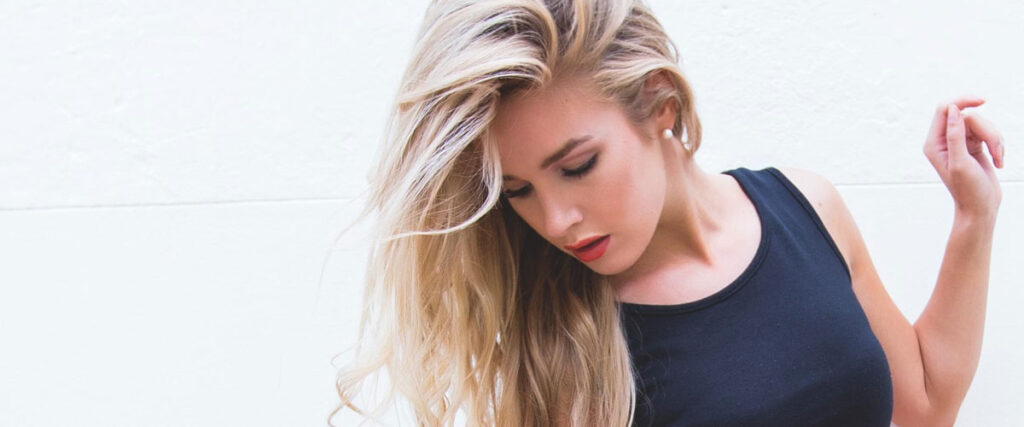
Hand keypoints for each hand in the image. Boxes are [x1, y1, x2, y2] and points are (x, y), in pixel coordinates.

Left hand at [922, 95, 1004, 218]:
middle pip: (969, 116)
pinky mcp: (974, 145)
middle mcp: (944, 140)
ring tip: (999, 159)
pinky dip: (998, 145)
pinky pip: (990, 133)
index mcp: (934, 143)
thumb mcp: (961, 162)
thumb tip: (952, 109)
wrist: (981, 207)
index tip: (983, 100)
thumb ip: (955, 135)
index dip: (962, 100)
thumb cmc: (968, 190)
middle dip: (987, 131)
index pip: (944, 109)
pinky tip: (999, 161)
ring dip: (996, 140)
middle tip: (996, 151)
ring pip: (982, 124)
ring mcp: (960, 142)